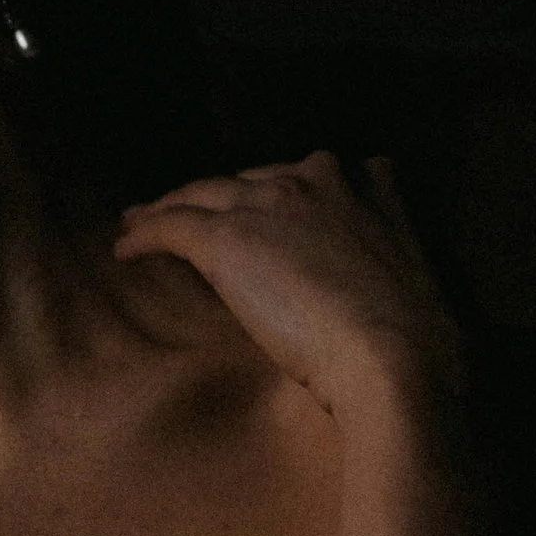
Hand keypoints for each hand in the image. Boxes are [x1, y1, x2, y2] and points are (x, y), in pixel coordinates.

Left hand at [114, 153, 468, 423]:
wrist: (393, 357)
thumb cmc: (411, 332)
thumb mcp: (409, 261)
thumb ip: (388, 224)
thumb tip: (379, 196)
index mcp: (354, 187)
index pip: (292, 179)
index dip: (263, 196)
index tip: (249, 212)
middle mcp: (308, 181)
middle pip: (241, 182)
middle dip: (210, 197)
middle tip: (181, 212)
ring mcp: (265, 206)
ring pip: (198, 195)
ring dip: (165, 208)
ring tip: (137, 223)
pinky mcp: (226, 238)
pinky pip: (171, 226)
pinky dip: (144, 235)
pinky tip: (125, 250)